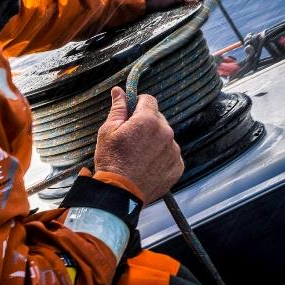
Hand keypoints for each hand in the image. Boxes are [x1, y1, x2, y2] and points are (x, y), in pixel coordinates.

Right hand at [94, 87, 183, 204]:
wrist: (120, 193)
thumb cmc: (111, 160)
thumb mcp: (108, 130)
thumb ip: (117, 108)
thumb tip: (118, 91)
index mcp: (148, 120)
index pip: (148, 100)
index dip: (137, 104)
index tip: (130, 113)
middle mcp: (166, 132)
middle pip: (158, 118)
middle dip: (146, 123)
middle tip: (131, 138)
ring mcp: (174, 150)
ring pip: (165, 137)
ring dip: (154, 140)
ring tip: (138, 155)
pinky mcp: (177, 166)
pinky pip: (171, 154)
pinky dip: (161, 156)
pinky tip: (147, 164)